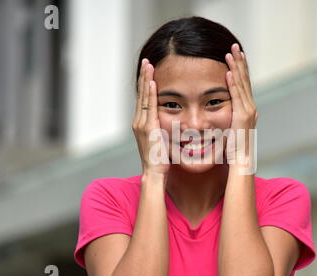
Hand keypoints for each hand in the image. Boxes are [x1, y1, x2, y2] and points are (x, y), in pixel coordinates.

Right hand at [132, 59, 169, 176]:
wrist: (155, 173)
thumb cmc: (161, 160)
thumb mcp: (163, 141)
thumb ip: (166, 130)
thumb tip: (177, 122)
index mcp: (143, 124)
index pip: (144, 99)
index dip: (146, 84)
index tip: (150, 70)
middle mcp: (139, 122)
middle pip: (141, 93)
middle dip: (144, 76)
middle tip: (147, 61)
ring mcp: (141, 124)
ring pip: (143, 97)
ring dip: (145, 79)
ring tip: (148, 64)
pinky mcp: (147, 128)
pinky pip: (149, 106)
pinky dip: (149, 93)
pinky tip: (152, 81)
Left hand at [225, 43, 257, 166]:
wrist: (241, 162)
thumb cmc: (233, 150)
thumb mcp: (230, 129)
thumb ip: (227, 118)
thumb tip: (217, 113)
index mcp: (247, 109)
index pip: (244, 84)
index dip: (240, 68)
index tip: (236, 55)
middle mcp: (250, 107)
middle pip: (245, 79)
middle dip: (240, 62)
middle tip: (235, 46)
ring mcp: (248, 111)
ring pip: (241, 84)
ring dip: (236, 67)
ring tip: (231, 52)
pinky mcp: (242, 116)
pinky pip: (237, 96)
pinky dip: (233, 83)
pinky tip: (228, 72)